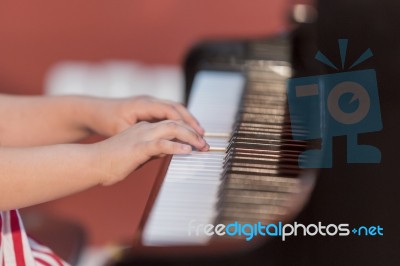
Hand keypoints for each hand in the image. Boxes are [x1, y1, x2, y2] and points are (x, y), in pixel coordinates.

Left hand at [87, 96, 203, 136]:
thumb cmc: (106, 120)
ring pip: (174, 109)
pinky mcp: (148, 109)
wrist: (93, 111)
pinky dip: (178, 121)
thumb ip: (141, 138)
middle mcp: (149, 101)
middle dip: (191, 121)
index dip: (185, 122)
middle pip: (177, 108)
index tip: (195, 134)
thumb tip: (161, 148)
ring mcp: (149, 103)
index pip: (170, 110)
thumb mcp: (122, 131)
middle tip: (203, 135)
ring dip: (187, 120)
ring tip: (198, 134)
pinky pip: (168, 113)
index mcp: (143, 104)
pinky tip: (184, 131)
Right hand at [94, 120, 208, 185]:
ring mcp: (141, 136)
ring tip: (202, 147)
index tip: (199, 142)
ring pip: (172, 129)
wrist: (92, 163)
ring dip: (190, 137)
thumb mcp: (137, 154)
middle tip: (206, 145)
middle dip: (194, 132)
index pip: (171, 124)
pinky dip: (177, 147)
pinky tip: (187, 151)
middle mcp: (145, 129)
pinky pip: (161, 144)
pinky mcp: (138, 148)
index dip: (187, 131)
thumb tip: (169, 153)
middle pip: (175, 123)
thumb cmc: (112, 162)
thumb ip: (153, 151)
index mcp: (144, 129)